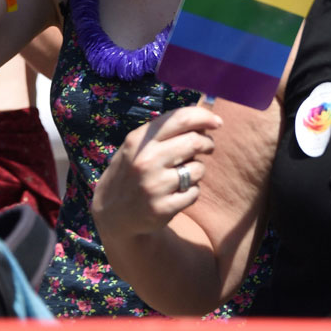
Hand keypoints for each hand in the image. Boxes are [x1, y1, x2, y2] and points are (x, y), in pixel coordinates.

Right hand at [93, 104, 222, 238]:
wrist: (113, 213)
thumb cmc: (132, 171)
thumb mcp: (138, 146)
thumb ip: (165, 131)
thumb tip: (204, 118)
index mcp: (140, 140)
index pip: (180, 119)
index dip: (204, 117)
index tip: (217, 122)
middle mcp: (146, 160)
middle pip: (195, 141)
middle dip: (208, 143)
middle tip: (208, 147)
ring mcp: (154, 185)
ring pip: (198, 168)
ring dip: (197, 170)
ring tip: (183, 174)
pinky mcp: (162, 208)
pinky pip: (194, 192)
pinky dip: (192, 191)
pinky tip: (178, 193)